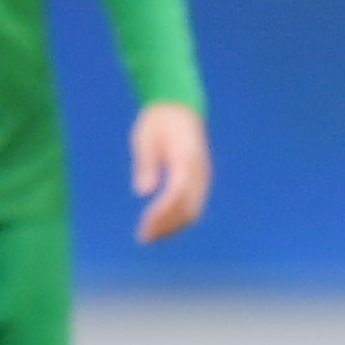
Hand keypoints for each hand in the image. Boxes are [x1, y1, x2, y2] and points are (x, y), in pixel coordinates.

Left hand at [130, 102, 211, 242]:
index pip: (176, 194)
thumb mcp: (144, 138)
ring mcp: (202, 176)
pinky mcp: (200, 179)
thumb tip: (142, 191)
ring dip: (173, 227)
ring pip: (193, 211)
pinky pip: (194, 205)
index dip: (162, 214)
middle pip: (188, 208)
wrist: (178, 107)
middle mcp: (198, 170)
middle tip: (143, 237)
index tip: (144, 226)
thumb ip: (145, 164)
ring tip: (150, 236)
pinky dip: (179, 219)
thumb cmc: (157, 122)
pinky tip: (161, 225)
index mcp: (185, 158)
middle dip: (166, 226)